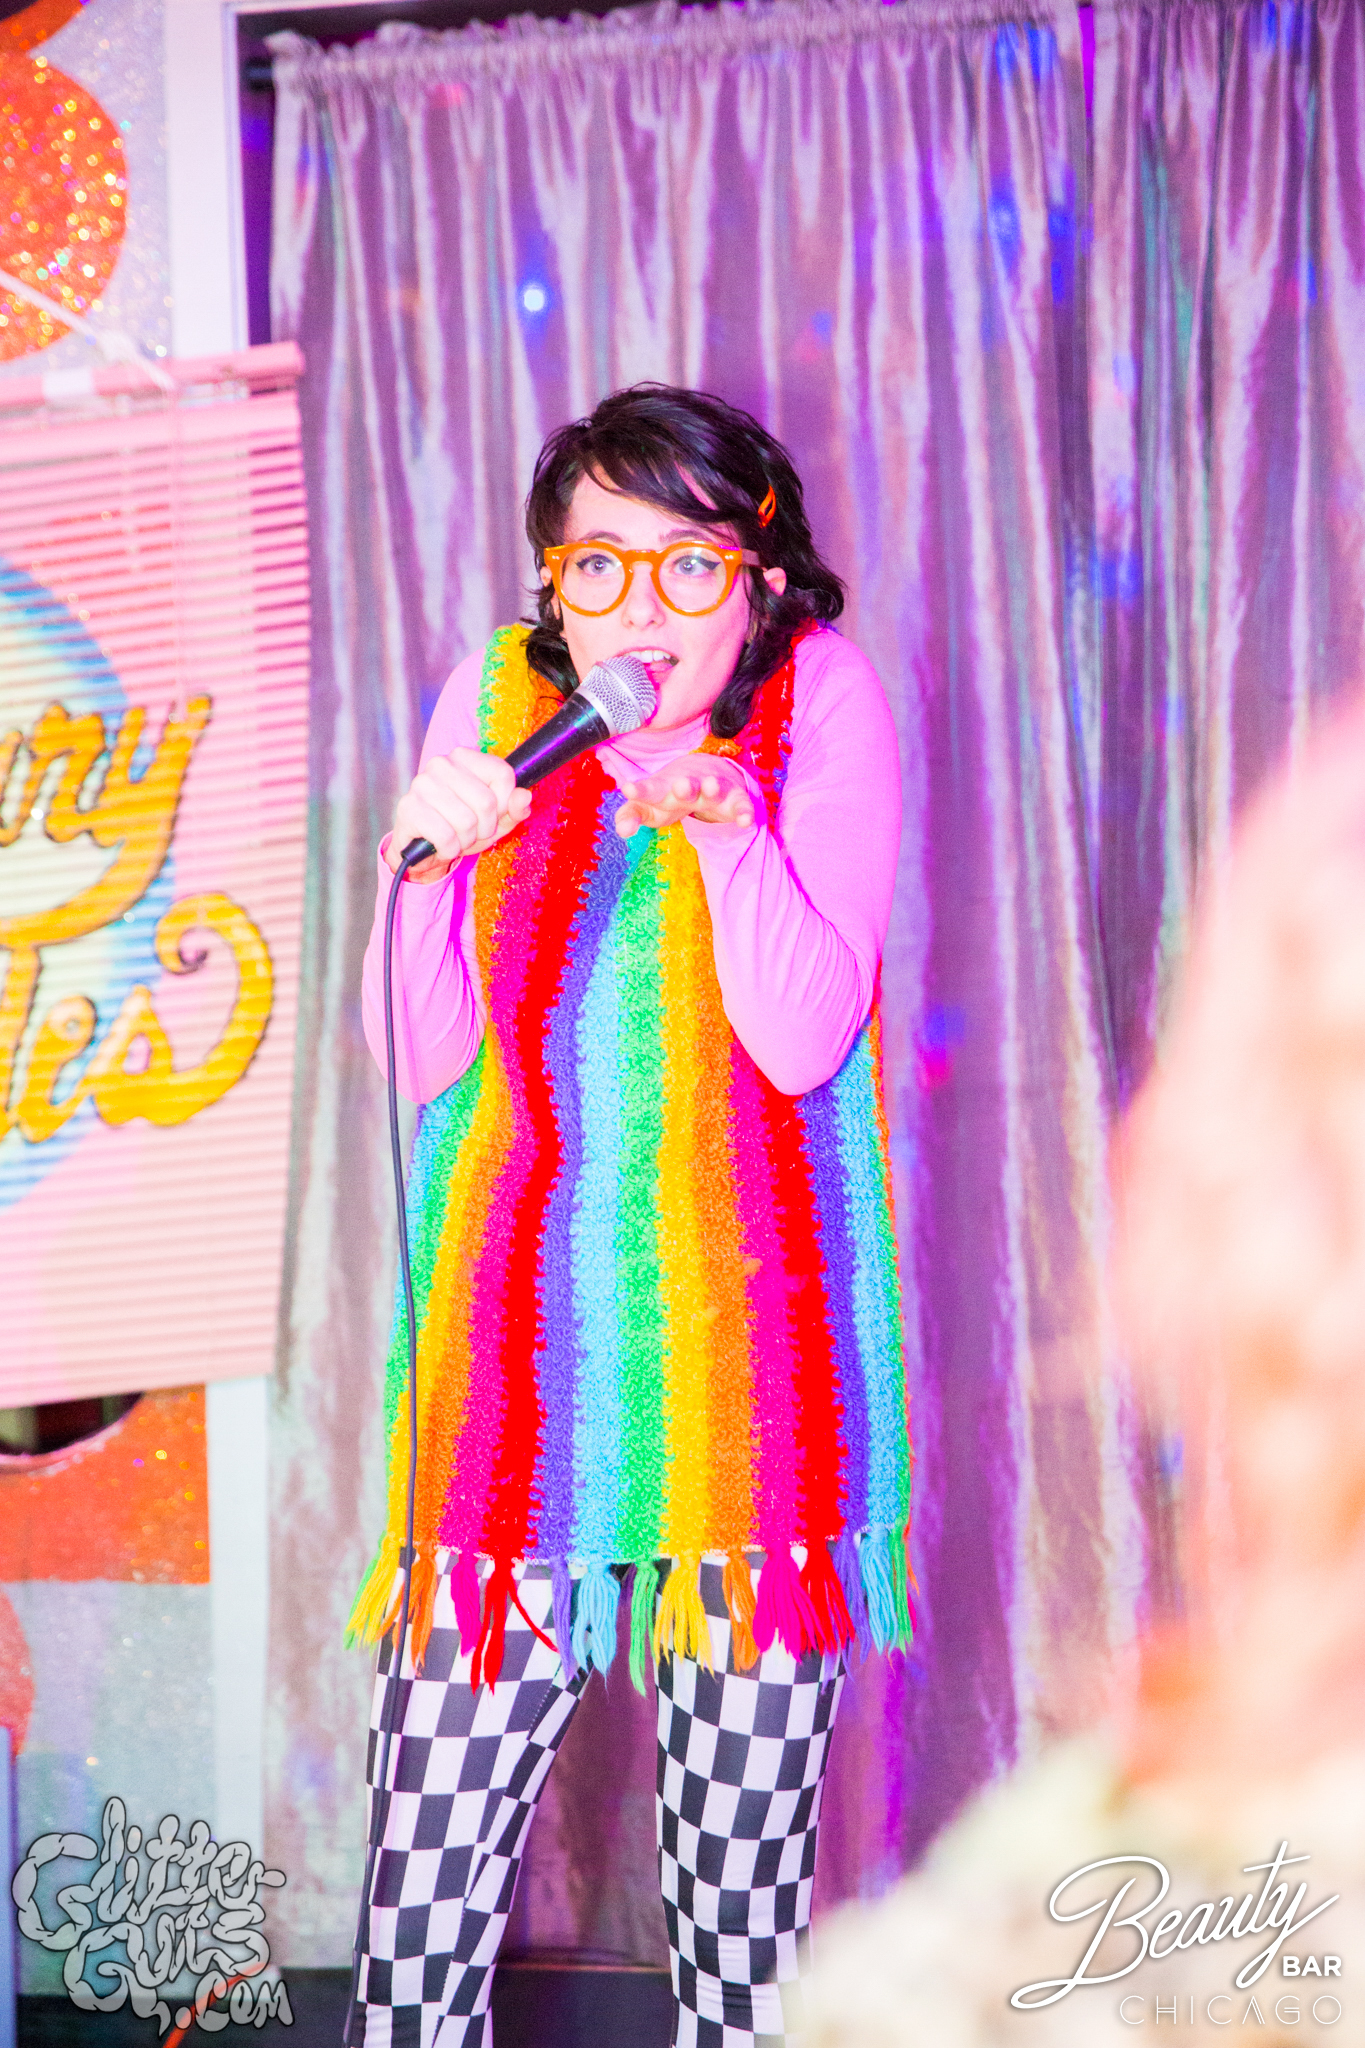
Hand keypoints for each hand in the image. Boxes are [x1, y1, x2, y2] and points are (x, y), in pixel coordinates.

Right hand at [386, 748, 531, 880]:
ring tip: (455, 836)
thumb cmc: (461, 829)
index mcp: (464, 757)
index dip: (505, 803)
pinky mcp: (409, 807)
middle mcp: (441, 764)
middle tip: (471, 830)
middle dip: (484, 827)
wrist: (422, 850)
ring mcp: (422, 783)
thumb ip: (514, 808)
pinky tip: (441, 845)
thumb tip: (524, 796)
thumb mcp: (495, 820)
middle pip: (487, 801)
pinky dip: (449, 849)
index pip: (503, 774)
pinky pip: (446, 837)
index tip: (493, 814)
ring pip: (466, 821)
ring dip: (465, 840)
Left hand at [615, 755, 755, 839]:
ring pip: (715, 788)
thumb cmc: (668, 796)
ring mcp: (713, 790)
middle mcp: (689, 785)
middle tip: (680, 786)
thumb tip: (623, 831)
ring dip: (714, 788)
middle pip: (685, 785)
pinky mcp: (734, 800)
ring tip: (712, 787)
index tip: (630, 790)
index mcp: (663, 788)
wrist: (704, 773)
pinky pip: (741, 805)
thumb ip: (630, 816)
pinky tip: (746, 821)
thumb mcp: (648, 807)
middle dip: (683, 786)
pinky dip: (744, 811)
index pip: (650, 789)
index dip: (641, 791)